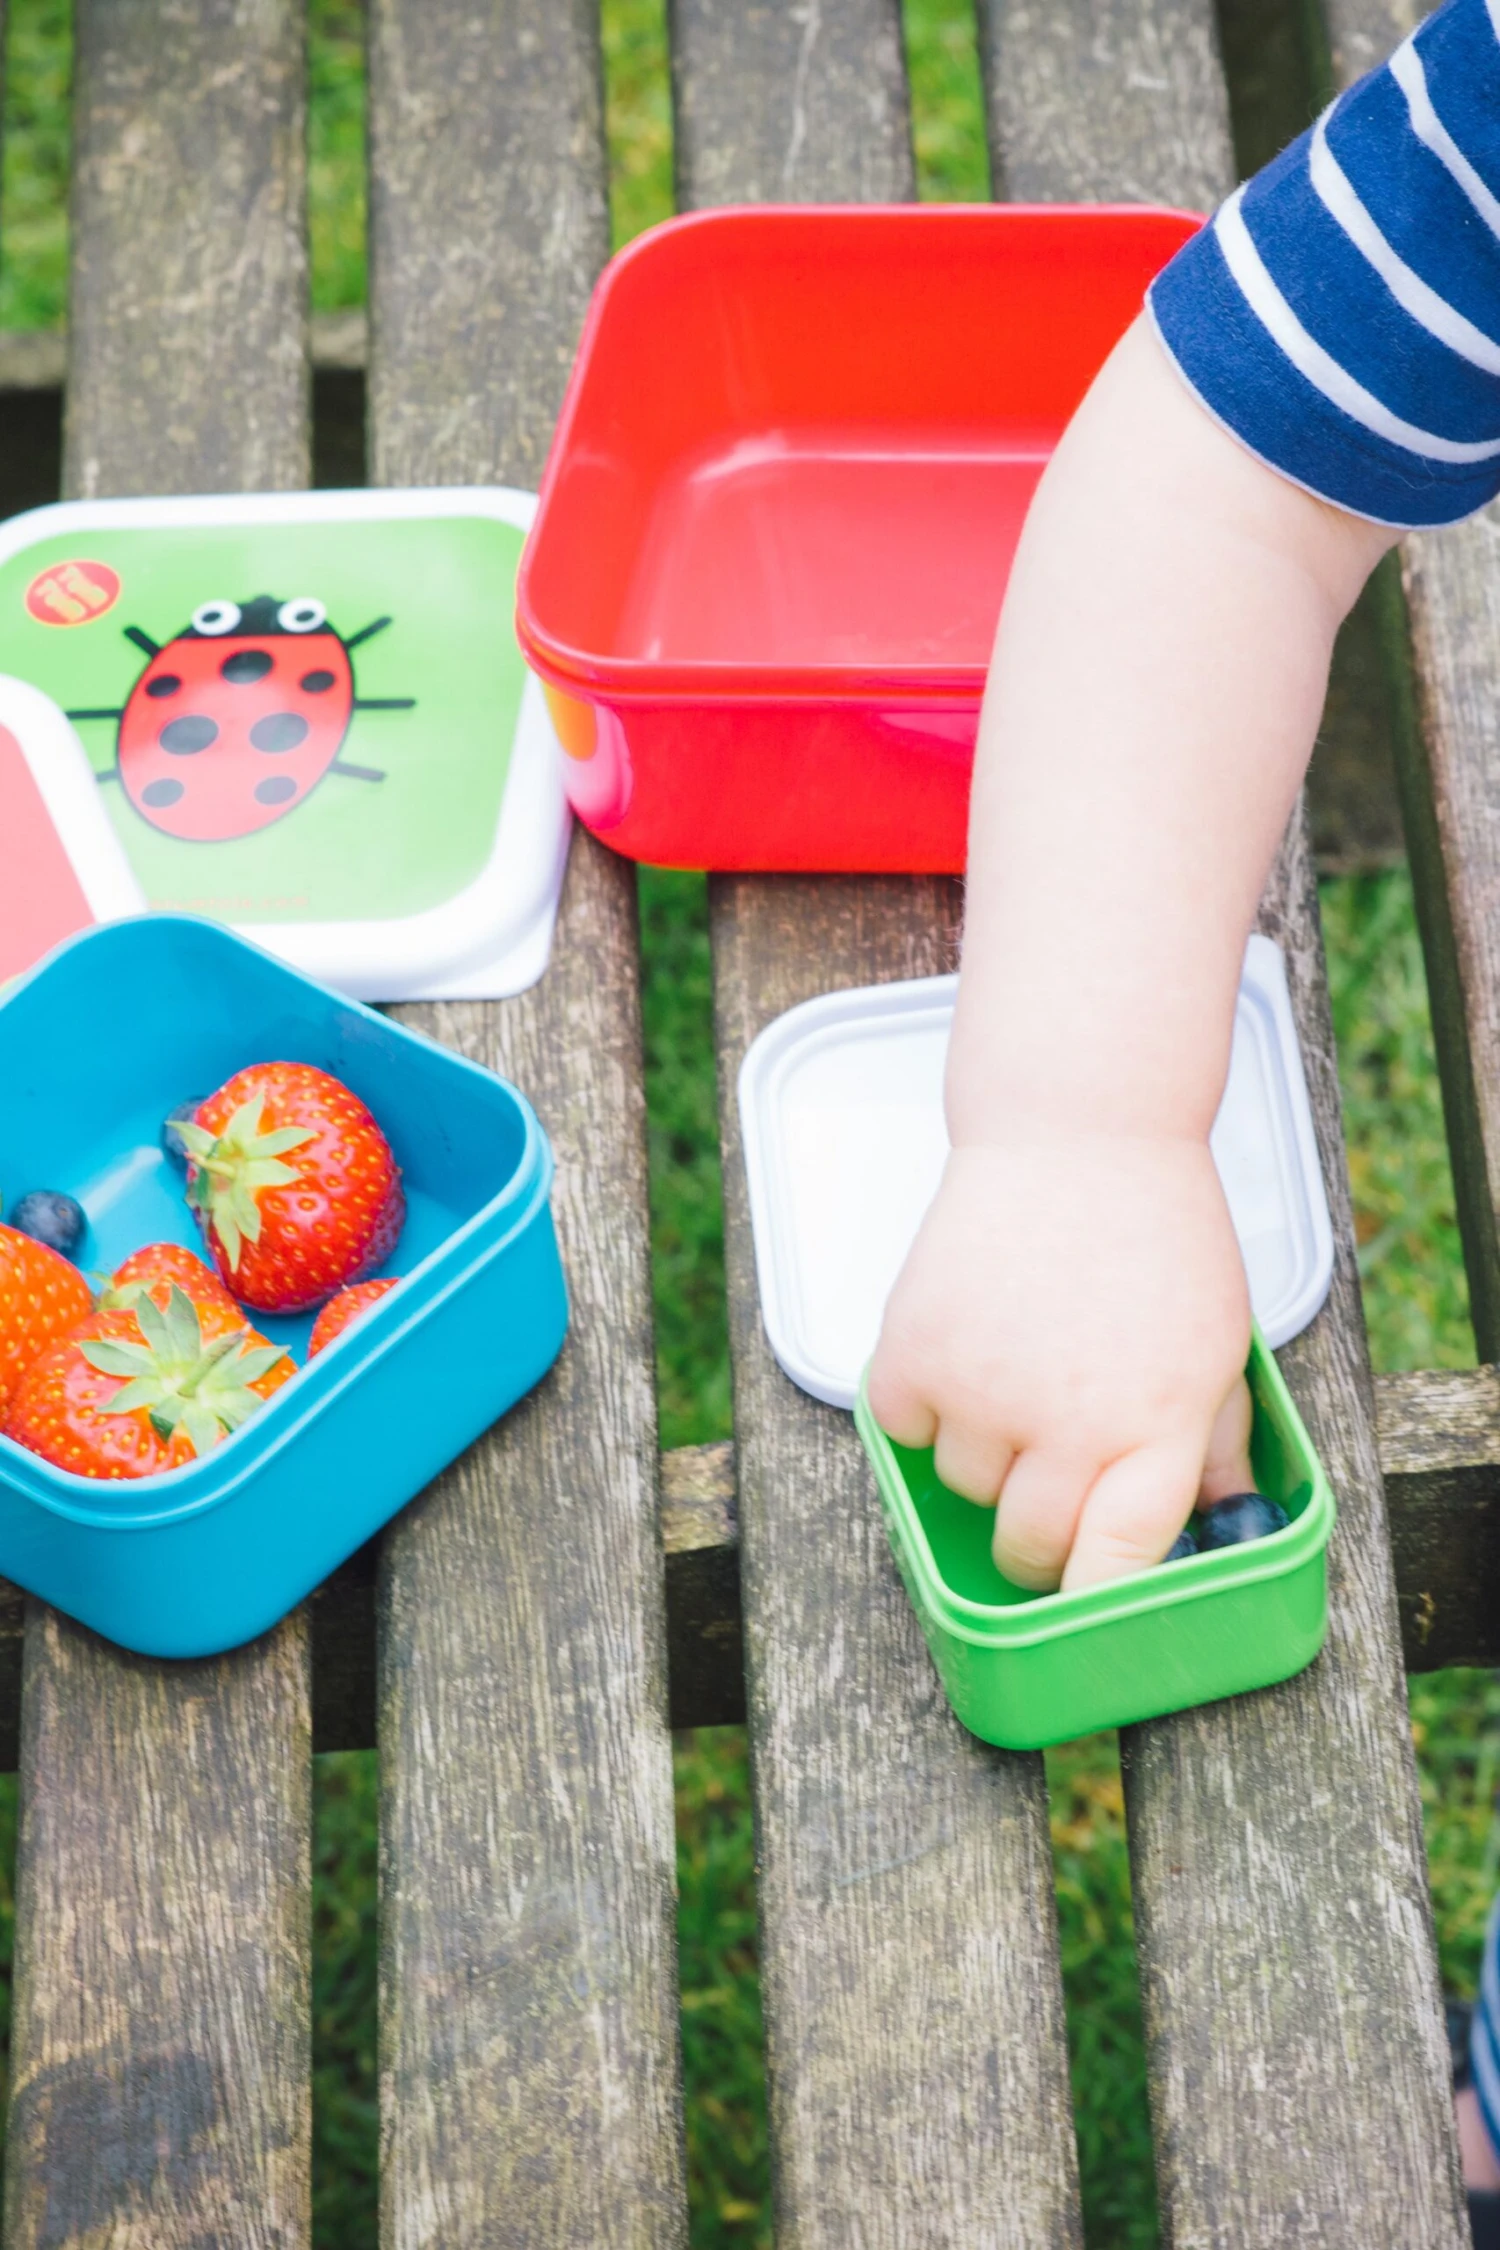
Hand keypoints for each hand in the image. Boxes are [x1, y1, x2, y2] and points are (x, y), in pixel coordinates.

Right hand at [867, 1135, 1252, 1591]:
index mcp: (1158, 1423)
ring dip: (981, 1455)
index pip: (1118, 1560)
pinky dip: (924, 1407)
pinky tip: (962, 1351)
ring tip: (1010, 1377)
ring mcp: (985, 1390)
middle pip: (1029, 1546)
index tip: (1083, 1598)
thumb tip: (1212, 1522)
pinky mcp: (916, 1351)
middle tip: (1040, 1498)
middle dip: (1035, 1542)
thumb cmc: (1157, 1230)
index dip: (1095, 1596)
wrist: (1078, 1132)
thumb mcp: (1218, 1338)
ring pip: (962, 1486)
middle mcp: (1070, 1420)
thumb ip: (1211, 1438)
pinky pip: (904, 1429)